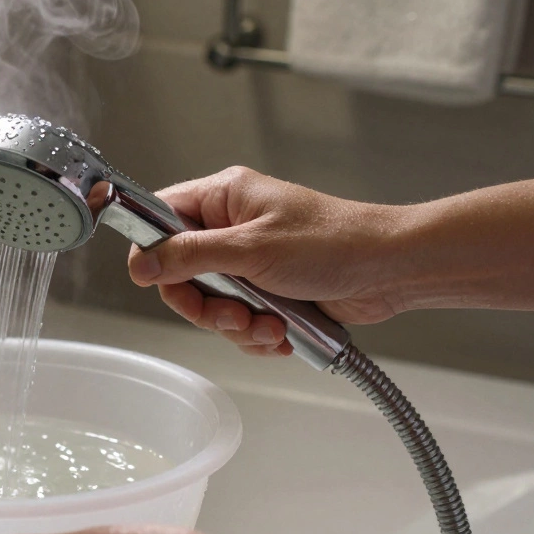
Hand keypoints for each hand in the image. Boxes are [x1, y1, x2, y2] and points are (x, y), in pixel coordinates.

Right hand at [126, 167, 412, 356]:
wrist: (391, 271)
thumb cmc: (335, 242)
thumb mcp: (252, 249)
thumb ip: (191, 256)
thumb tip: (141, 264)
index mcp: (223, 199)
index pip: (161, 219)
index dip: (153, 253)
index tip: (156, 280)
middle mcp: (231, 229)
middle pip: (181, 274)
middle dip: (205, 306)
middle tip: (231, 314)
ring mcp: (249, 263)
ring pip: (211, 305)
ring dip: (236, 326)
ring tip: (268, 326)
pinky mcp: (267, 293)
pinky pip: (239, 322)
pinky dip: (257, 335)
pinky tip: (281, 333)